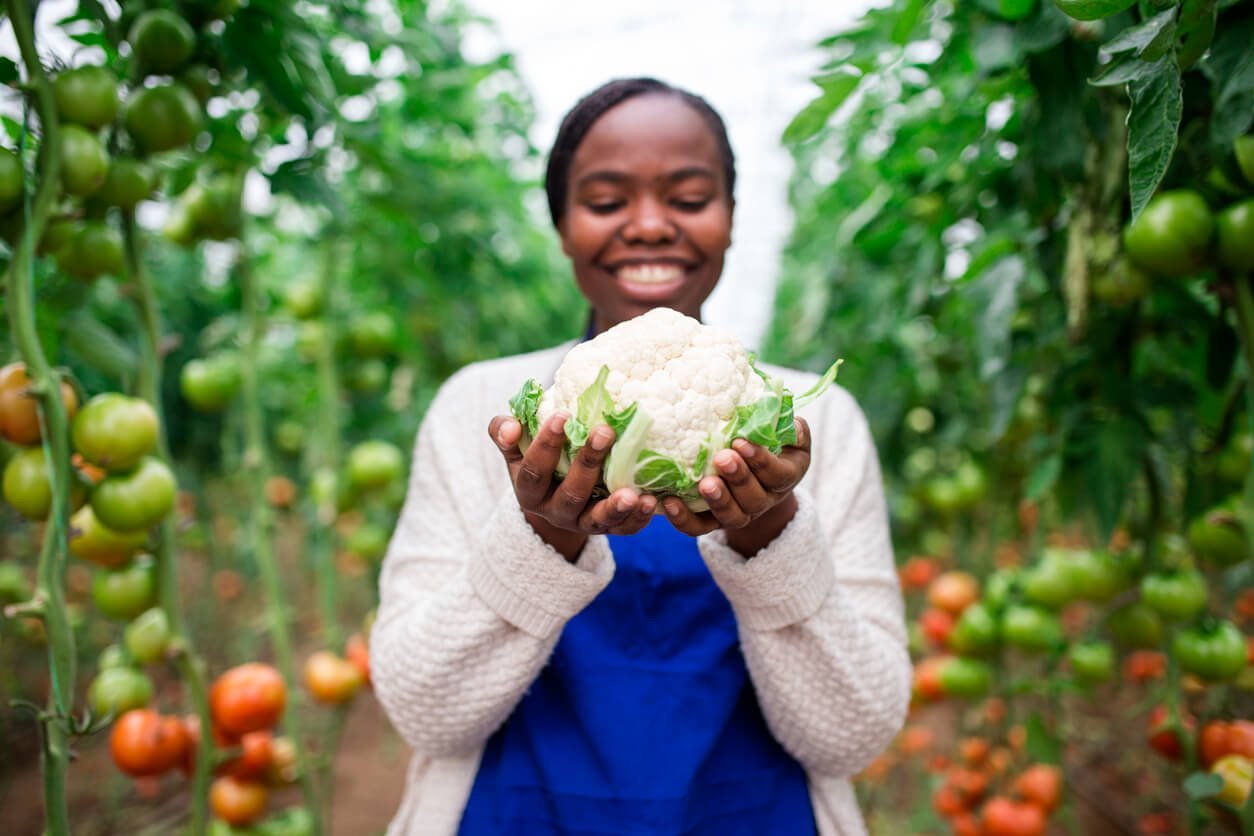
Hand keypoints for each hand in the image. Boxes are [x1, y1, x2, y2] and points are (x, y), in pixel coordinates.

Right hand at [489, 412, 656, 558]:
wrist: (557, 500)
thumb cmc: (541, 463)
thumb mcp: (517, 450)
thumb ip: (505, 434)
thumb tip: (510, 426)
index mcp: (530, 492)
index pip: (534, 471)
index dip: (545, 445)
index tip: (562, 414)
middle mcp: (556, 512)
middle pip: (571, 494)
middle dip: (588, 463)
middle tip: (605, 431)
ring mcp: (583, 523)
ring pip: (597, 520)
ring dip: (615, 507)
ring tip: (632, 493)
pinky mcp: (610, 529)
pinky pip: (625, 529)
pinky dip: (639, 518)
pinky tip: (652, 501)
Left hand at [661, 418, 811, 549]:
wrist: (757, 476)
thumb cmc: (772, 446)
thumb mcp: (790, 438)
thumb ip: (794, 431)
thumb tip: (794, 427)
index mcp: (784, 478)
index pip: (777, 475)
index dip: (760, 461)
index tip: (741, 442)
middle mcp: (763, 501)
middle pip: (753, 498)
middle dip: (738, 477)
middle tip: (722, 458)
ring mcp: (738, 514)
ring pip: (730, 516)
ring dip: (717, 500)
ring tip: (704, 483)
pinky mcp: (712, 522)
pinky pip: (699, 527)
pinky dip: (683, 519)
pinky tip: (669, 502)